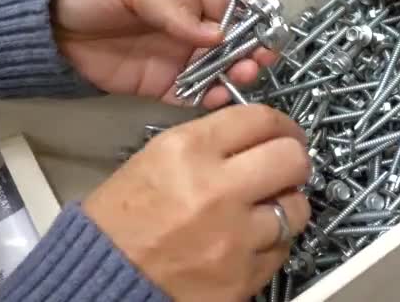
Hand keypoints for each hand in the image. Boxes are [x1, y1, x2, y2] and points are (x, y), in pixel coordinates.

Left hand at [53, 0, 274, 108]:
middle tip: (254, 63)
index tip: (262, 37)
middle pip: (229, 45)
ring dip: (233, 77)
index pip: (226, 10)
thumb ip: (175, 11)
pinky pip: (191, 94)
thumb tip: (216, 35)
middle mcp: (187, 31)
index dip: (247, 23)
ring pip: (215, 71)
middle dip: (247, 54)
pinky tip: (219, 97)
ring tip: (241, 79)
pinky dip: (208, 98)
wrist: (50, 29)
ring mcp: (176, 60)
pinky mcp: (162, 86)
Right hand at [83, 105, 310, 300]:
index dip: (282, 123)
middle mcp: (217, 190)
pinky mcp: (243, 276)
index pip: (260, 120)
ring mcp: (235, 237)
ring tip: (267, 209)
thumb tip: (256, 141)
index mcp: (188, 151)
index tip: (285, 132)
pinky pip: (282, 248)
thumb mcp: (155, 159)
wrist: (102, 280)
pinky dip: (272, 242)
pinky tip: (250, 241)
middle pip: (292, 159)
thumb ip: (210, 144)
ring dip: (287, 205)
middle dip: (294, 159)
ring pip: (297, 208)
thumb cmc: (120, 219)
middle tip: (285, 168)